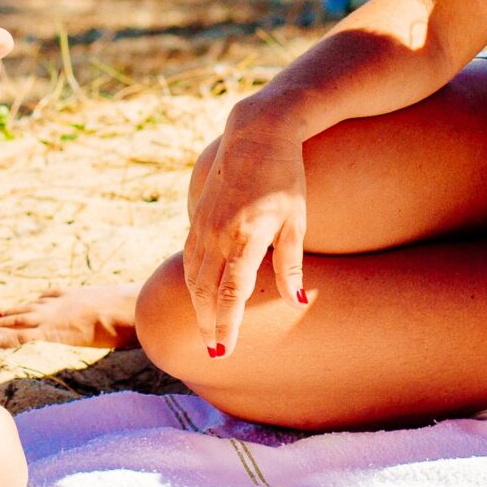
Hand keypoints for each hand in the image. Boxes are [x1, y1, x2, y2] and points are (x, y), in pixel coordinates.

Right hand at [180, 107, 311, 357]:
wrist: (256, 134)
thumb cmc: (285, 177)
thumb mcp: (297, 220)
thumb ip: (290, 264)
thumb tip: (293, 303)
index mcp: (246, 237)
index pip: (231, 293)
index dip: (227, 325)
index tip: (224, 352)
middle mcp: (219, 234)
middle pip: (206, 291)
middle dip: (209, 324)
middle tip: (214, 352)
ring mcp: (204, 224)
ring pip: (192, 276)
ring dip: (198, 306)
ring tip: (207, 330)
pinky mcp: (198, 216)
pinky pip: (190, 257)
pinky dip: (192, 281)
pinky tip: (199, 295)